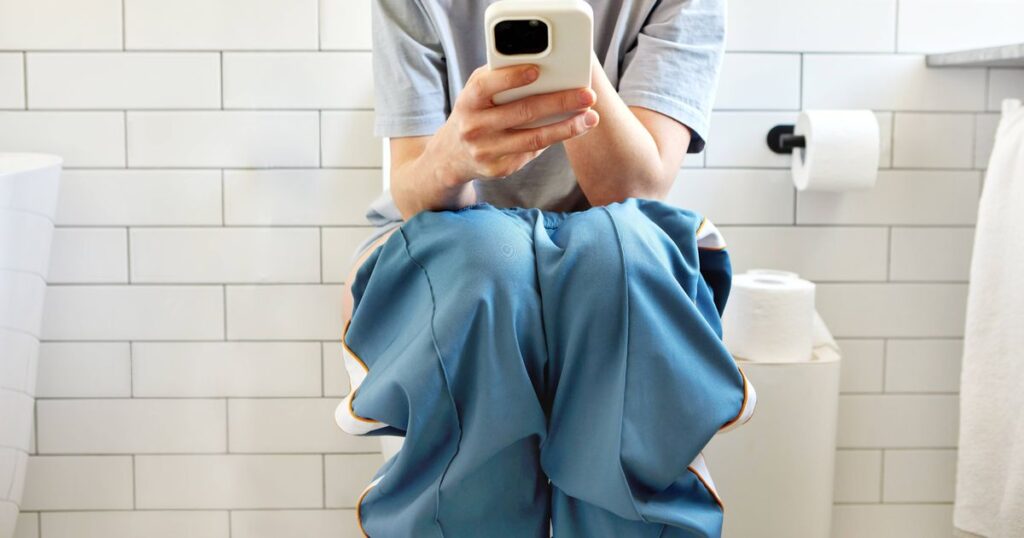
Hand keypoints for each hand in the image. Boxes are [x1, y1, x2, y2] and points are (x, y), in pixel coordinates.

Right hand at [429, 64, 599, 184]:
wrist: (452, 155)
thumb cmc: (475, 112)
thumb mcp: (478, 93)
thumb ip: (501, 80)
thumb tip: (546, 73)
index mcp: (468, 101)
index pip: (486, 86)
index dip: (510, 78)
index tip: (537, 70)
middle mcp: (474, 127)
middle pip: (522, 113)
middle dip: (559, 102)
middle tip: (587, 96)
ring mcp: (486, 152)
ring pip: (534, 138)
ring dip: (567, 128)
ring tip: (590, 118)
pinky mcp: (499, 169)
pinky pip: (532, 152)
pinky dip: (554, 139)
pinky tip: (571, 129)